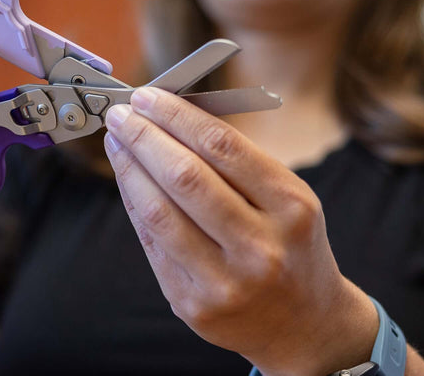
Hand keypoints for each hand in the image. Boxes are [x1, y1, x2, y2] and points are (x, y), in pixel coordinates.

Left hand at [102, 87, 376, 375]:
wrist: (306, 325)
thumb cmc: (290, 244)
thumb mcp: (288, 198)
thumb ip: (237, 161)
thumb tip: (168, 115)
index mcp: (291, 208)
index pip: (222, 146)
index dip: (176, 116)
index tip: (149, 96)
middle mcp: (261, 248)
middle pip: (186, 178)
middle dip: (144, 137)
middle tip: (122, 114)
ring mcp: (225, 283)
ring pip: (159, 212)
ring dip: (129, 169)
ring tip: (117, 142)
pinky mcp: (193, 306)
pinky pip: (152, 243)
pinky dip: (135, 204)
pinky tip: (128, 180)